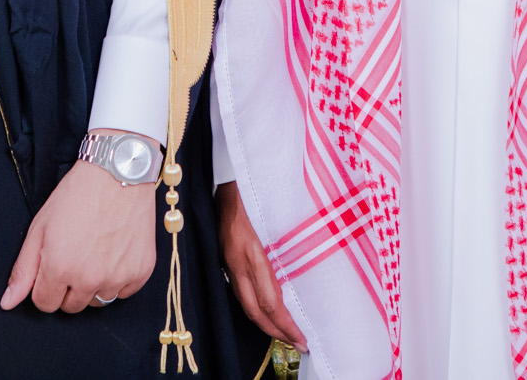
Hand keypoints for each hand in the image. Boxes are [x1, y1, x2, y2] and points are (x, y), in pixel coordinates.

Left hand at [0, 142, 157, 312]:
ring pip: (98, 301)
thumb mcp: (40, 227)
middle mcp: (89, 279)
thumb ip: (23, 269)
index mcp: (59, 268)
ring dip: (94, 284)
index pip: (45, 303)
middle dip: (68, 286)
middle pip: (71, 306)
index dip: (45, 285)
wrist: (118, 173)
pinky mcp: (140, 272)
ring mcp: (117, 277)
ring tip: (96, 252)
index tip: (53, 265)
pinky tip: (115, 252)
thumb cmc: (76, 196)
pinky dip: (118, 278)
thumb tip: (8, 303)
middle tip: (75, 255)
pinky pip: (124, 293)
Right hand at [217, 181, 306, 349]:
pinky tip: (266, 310)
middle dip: (276, 332)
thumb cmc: (252, 194)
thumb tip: (296, 276)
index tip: (301, 338)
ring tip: (284, 333)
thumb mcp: (272, 217)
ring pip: (246, 303)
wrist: (226, 181)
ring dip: (266, 322)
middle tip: (297, 344)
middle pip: (256, 310)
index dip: (285, 324)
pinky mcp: (225, 257)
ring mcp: (229, 261)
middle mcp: (239, 262)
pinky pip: (240, 289)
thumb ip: (280, 246)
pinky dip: (255, 305)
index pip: (270, 301)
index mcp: (253, 253)